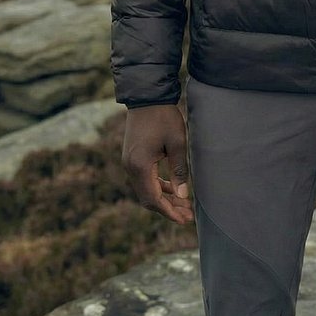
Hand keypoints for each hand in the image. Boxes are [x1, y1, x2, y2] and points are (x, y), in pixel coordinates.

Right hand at [121, 103, 193, 224]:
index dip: (169, 211)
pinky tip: (172, 188)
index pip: (153, 199)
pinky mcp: (132, 156)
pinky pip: (144, 179)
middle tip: (187, 215)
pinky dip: (157, 186)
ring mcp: (128, 162)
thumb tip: (183, 196)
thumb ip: (179, 171)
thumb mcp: (177, 143)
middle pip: (147, 198)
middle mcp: (130, 167)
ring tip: (183, 205)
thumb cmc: (164, 117)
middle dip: (167, 208)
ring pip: (145, 189)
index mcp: (140, 166)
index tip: (184, 219)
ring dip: (163, 198)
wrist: (147, 96)